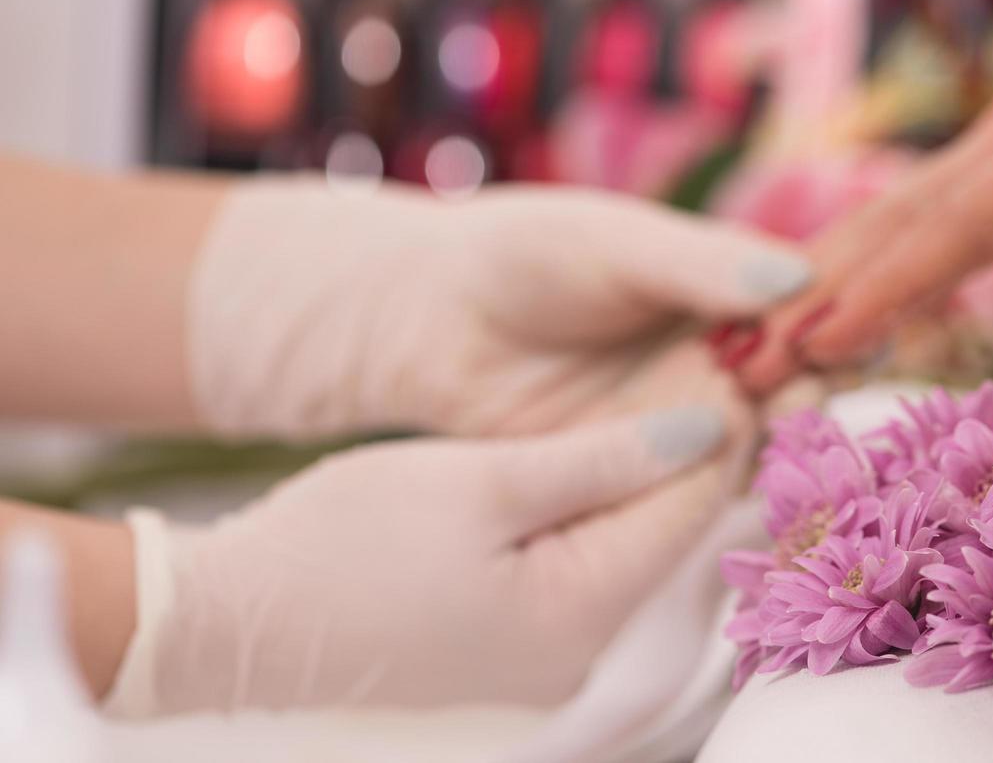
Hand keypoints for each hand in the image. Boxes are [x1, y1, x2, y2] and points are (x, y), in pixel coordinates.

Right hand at [106, 343, 752, 712]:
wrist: (240, 620)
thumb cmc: (347, 543)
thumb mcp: (481, 482)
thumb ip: (604, 459)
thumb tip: (707, 427)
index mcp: (584, 608)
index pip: (691, 506)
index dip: (727, 424)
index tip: (748, 352)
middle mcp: (584, 642)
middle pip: (672, 525)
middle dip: (702, 443)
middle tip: (729, 356)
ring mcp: (551, 644)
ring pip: (634, 538)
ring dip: (658, 465)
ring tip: (689, 379)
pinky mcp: (521, 631)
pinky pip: (591, 556)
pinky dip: (610, 497)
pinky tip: (620, 441)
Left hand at [189, 181, 809, 438]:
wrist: (422, 320)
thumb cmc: (517, 254)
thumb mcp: (610, 240)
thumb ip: (698, 262)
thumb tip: (800, 277)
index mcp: (725, 278)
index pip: (814, 297)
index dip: (841, 311)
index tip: (841, 327)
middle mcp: (720, 347)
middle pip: (803, 370)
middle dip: (817, 378)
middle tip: (804, 386)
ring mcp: (685, 412)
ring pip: (764, 432)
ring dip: (781, 433)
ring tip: (771, 427)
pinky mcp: (644, 469)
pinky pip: (703, 483)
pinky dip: (730, 482)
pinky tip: (740, 477)